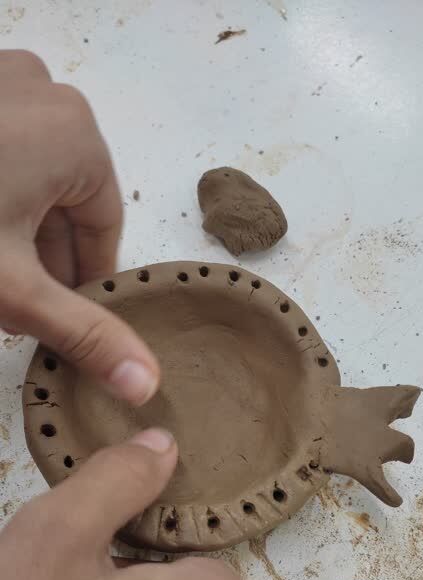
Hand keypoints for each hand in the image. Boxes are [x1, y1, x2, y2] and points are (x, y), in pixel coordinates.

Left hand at [0, 50, 158, 404]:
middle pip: (63, 201)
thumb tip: (147, 383)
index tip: (62, 320)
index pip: (103, 229)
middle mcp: (43, 91)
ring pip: (27, 176)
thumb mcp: (13, 289)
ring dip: (13, 229)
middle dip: (40, 258)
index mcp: (75, 133)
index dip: (83, 285)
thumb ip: (83, 335)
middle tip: (12, 304)